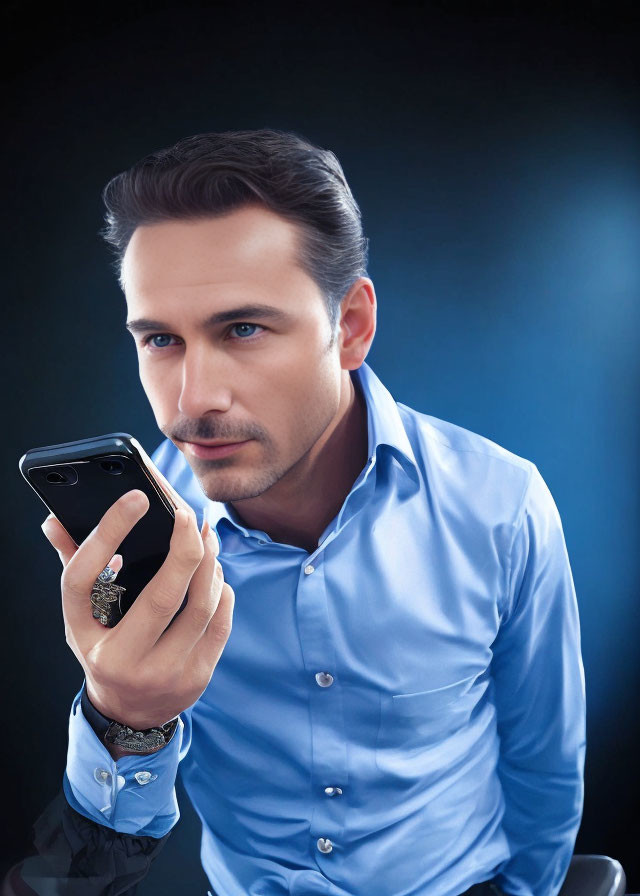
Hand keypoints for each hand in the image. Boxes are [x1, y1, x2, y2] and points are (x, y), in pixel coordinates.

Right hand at [41, 475, 233, 737]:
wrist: (129, 713)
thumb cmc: (104, 648)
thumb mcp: (81, 617)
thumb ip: (74, 565)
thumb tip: (55, 521)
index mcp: (88, 637)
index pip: (89, 578)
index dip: (110, 531)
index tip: (136, 497)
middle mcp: (125, 660)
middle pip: (163, 597)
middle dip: (184, 547)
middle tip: (189, 513)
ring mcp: (166, 673)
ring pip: (200, 607)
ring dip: (210, 564)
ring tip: (206, 537)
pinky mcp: (198, 677)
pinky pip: (220, 622)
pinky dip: (221, 589)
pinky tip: (215, 572)